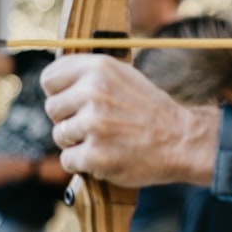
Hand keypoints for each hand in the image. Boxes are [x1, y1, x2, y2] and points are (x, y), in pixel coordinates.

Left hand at [41, 54, 193, 187]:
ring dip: (77, 142)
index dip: (60, 92)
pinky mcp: (94, 154)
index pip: (50, 78)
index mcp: (99, 68)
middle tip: (97, 124)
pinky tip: (106, 156)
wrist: (182, 140)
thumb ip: (90, 75)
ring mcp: (93, 124)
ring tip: (105, 140)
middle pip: (51, 109)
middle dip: (69, 119)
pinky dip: (84, 163)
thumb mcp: (124, 76)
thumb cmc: (150, 110)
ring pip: (59, 136)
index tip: (72, 101)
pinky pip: (68, 160)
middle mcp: (93, 91)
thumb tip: (53, 80)